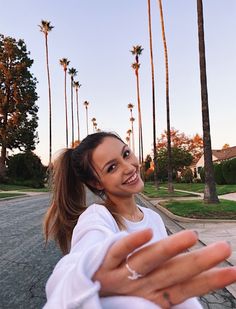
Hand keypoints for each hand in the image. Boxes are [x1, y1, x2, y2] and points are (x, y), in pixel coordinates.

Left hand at [93, 229, 235, 307]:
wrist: (79, 296)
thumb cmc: (120, 294)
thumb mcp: (145, 296)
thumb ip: (166, 287)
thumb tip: (194, 279)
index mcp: (152, 296)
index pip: (185, 289)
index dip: (209, 282)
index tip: (233, 271)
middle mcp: (139, 287)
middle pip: (172, 273)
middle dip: (199, 262)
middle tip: (224, 248)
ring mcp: (119, 275)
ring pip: (148, 261)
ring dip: (170, 248)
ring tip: (193, 236)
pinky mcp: (102, 263)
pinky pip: (117, 251)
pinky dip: (132, 243)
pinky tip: (149, 232)